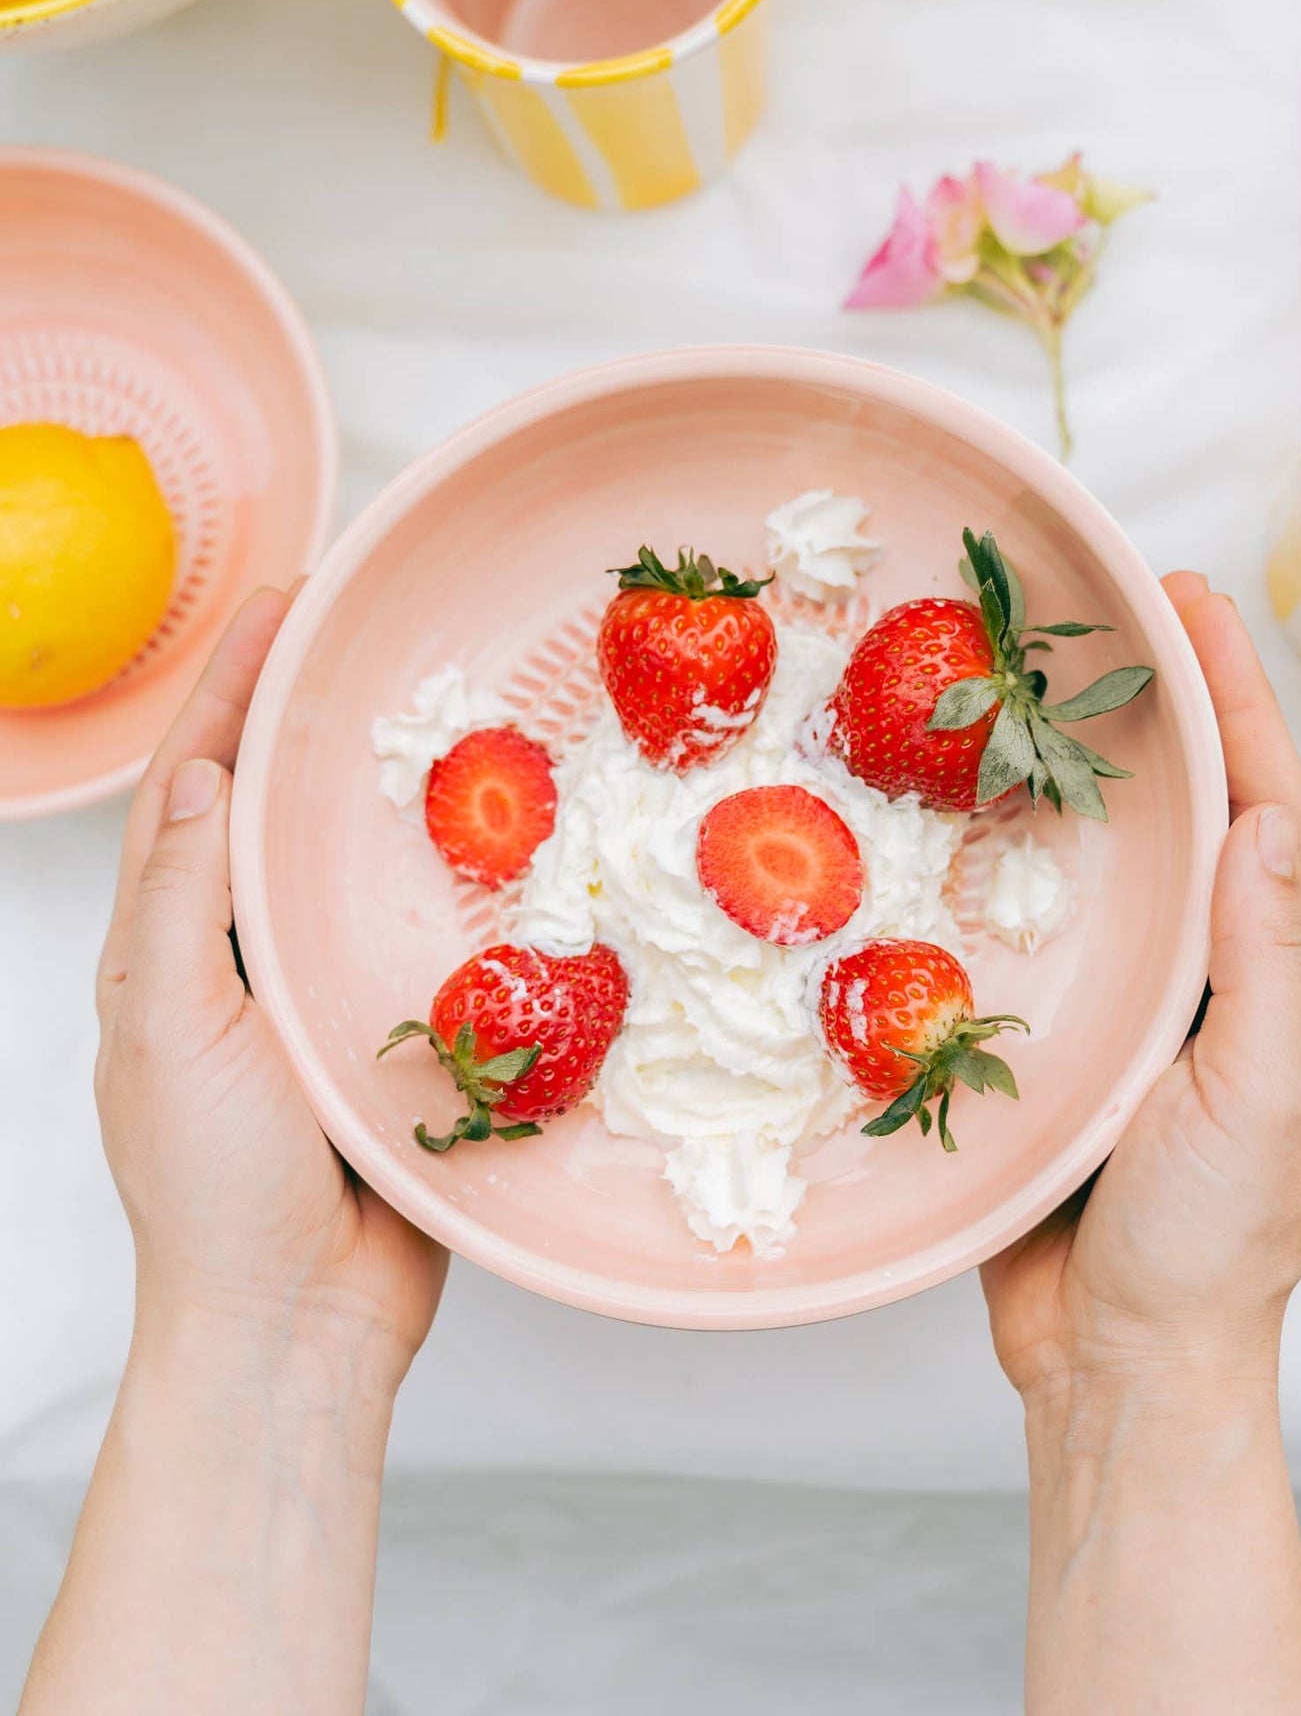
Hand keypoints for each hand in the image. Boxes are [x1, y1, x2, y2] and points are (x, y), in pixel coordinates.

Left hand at [96, 589, 447, 1391]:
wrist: (298, 1324)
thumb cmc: (212, 1186)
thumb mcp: (169, 1027)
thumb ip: (182, 904)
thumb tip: (204, 778)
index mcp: (171, 952)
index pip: (194, 792)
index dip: (228, 694)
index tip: (280, 607)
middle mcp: (246, 962)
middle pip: (278, 814)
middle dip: (310, 721)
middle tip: (368, 636)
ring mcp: (325, 1000)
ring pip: (356, 875)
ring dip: (386, 798)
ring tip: (438, 715)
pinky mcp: (403, 1039)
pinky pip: (431, 946)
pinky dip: (456, 892)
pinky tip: (501, 851)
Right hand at [982, 576, 1300, 1404]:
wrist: (1119, 1360)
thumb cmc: (1208, 1245)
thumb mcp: (1258, 1096)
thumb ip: (1263, 962)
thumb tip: (1262, 824)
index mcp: (1290, 989)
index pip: (1272, 818)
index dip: (1240, 709)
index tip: (1193, 613)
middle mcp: (1221, 984)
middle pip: (1203, 821)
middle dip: (1177, 715)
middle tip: (1124, 616)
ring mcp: (1142, 1014)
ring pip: (1124, 872)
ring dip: (1100, 778)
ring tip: (1053, 691)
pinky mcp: (1065, 1046)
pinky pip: (1049, 940)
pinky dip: (1026, 875)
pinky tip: (980, 831)